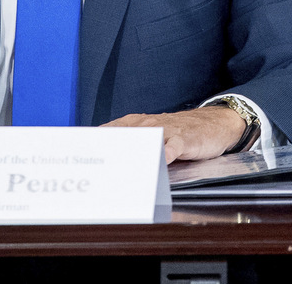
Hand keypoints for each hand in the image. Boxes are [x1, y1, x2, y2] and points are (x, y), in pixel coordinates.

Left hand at [102, 105, 246, 162]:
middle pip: (122, 137)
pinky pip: (174, 145)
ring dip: (132, 153)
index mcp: (135, 124)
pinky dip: (167, 152)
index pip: (108, 133)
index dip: (92, 145)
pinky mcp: (185, 139)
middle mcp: (148, 126)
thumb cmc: (178, 133)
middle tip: (92, 168)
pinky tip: (161, 160)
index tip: (77, 158)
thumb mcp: (152, 136)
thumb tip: (104, 165)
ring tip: (119, 167)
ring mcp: (167, 131)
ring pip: (145, 140)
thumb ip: (131, 147)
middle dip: (107, 152)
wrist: (214, 123)